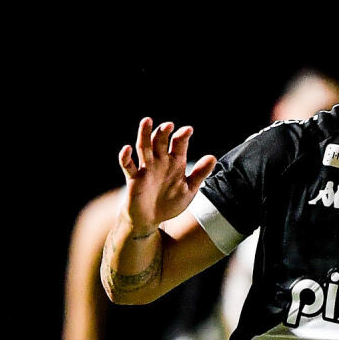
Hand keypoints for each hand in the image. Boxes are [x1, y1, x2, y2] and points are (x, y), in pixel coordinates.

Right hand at [117, 118, 216, 232]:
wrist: (151, 218)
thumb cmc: (170, 202)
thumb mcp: (189, 190)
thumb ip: (200, 174)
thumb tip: (213, 158)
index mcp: (175, 162)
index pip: (179, 144)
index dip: (182, 136)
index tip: (188, 130)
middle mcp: (160, 161)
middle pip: (160, 141)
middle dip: (164, 132)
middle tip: (169, 125)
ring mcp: (146, 168)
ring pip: (144, 147)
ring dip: (144, 134)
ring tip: (147, 121)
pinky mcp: (134, 178)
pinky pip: (128, 166)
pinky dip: (125, 157)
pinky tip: (126, 148)